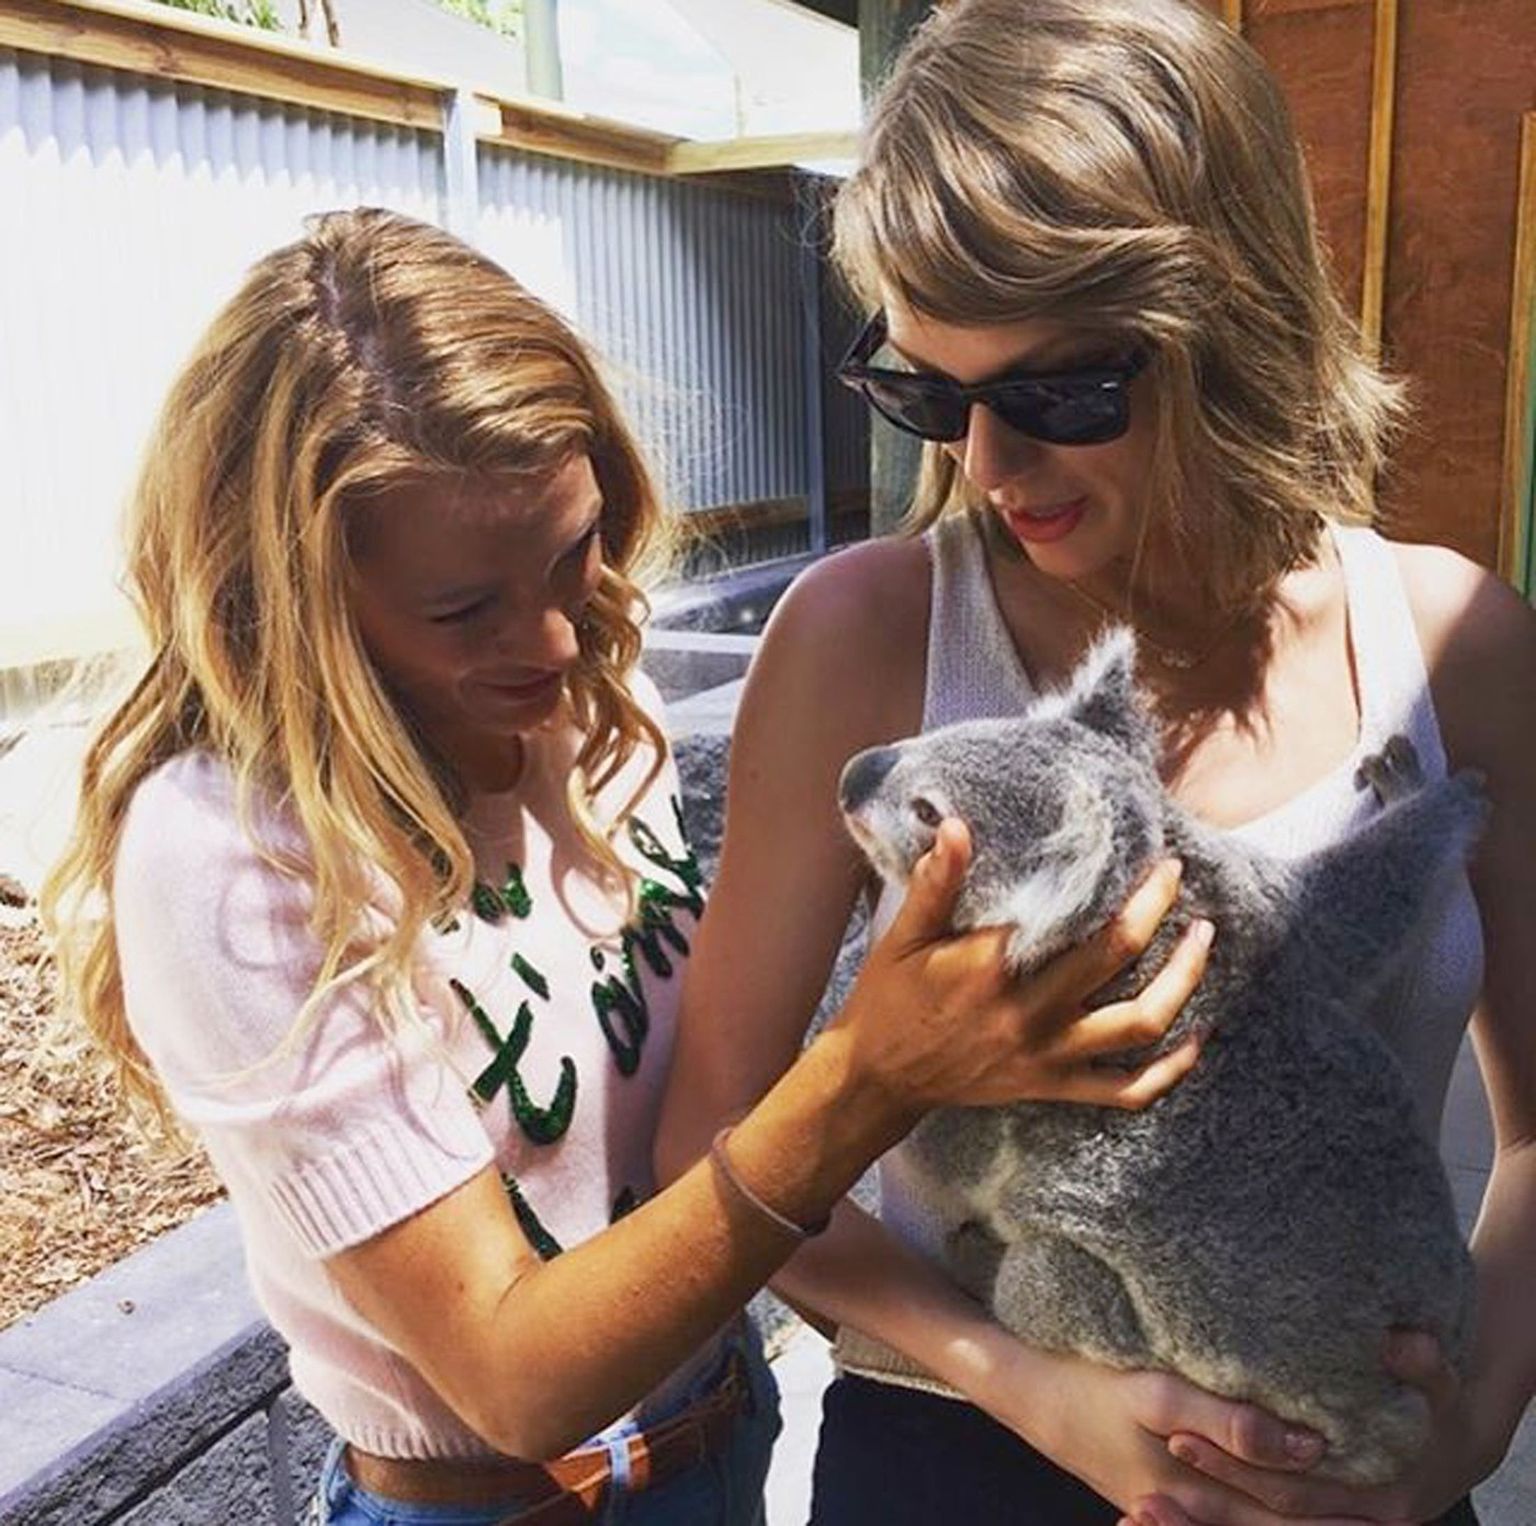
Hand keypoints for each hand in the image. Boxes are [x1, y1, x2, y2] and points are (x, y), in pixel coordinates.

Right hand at [834, 818, 1211, 1115]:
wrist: (878, 1077)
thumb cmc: (889, 998)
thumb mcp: (903, 937)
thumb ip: (936, 883)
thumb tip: (959, 826)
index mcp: (994, 966)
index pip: (1076, 917)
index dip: (1122, 887)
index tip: (1148, 857)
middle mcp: (1030, 1012)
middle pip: (1119, 957)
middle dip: (1158, 912)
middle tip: (1174, 878)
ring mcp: (1047, 1055)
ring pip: (1140, 1024)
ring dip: (1182, 981)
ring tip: (1201, 940)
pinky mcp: (1052, 1085)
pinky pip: (1128, 1091)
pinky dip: (1171, 1070)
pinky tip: (1197, 1039)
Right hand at [975, 1344, 1401, 1525]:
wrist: (1024, 1390)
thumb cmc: (1089, 1383)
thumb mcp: (1156, 1395)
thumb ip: (1231, 1422)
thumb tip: (1309, 1446)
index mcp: (1203, 1496)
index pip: (1290, 1521)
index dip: (1341, 1515)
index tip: (1391, 1501)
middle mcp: (1197, 1510)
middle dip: (1330, 1519)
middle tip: (1389, 1506)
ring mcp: (1178, 1503)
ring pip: (1256, 1521)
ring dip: (1301, 1511)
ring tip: (1352, 1500)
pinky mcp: (1165, 1488)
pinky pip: (1230, 1508)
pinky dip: (1265, 1503)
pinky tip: (1284, 1484)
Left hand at [1139, 1333, 1486, 1523]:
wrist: (1453, 1442)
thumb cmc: (1440, 1406)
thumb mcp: (1440, 1384)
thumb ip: (1422, 1366)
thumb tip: (1399, 1341)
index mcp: (1374, 1498)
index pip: (1292, 1491)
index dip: (1236, 1467)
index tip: (1180, 1437)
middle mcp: (1345, 1515)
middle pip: (1262, 1519)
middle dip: (1204, 1504)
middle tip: (1143, 1487)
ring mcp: (1321, 1518)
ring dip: (1196, 1524)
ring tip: (1136, 1510)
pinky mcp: (1300, 1511)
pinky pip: (1247, 1525)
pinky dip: (1202, 1521)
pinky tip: (1144, 1513)